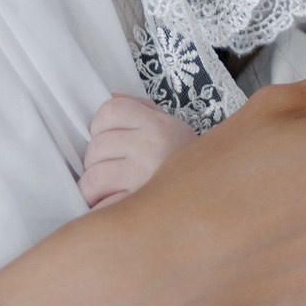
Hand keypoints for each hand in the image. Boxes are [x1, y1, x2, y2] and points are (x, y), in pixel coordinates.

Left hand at [80, 93, 194, 206]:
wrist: (212, 193)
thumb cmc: (182, 159)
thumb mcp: (170, 125)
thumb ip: (139, 108)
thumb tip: (110, 97)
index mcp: (156, 124)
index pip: (109, 111)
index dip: (100, 124)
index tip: (107, 138)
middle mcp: (150, 146)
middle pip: (96, 145)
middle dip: (95, 160)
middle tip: (110, 168)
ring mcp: (142, 176)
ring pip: (93, 177)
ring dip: (94, 187)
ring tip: (110, 189)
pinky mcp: (136, 206)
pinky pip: (101, 206)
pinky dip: (101, 208)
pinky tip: (111, 206)